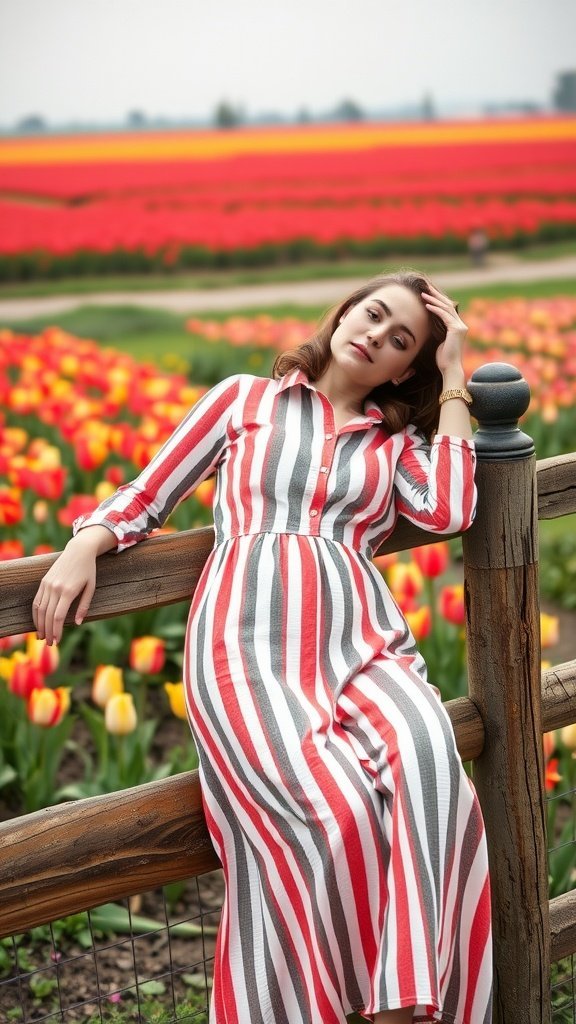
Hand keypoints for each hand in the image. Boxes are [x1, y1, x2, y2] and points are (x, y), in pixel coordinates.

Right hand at [32, 526, 114, 644]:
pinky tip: (38, 622)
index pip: (58, 616)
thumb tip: (77, 623)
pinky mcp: (43, 581)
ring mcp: (47, 584)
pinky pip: (37, 600)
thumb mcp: (91, 587)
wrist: (78, 550)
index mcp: (68, 591)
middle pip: (48, 615)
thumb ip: (84, 606)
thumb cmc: (88, 570)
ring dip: (39, 625)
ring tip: (41, 636)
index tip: (57, 641)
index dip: (56, 630)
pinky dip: (35, 613)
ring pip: (39, 609)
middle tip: (49, 643)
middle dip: (47, 631)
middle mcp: (55, 588)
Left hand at [421, 284, 467, 377]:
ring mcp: (460, 326)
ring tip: (423, 293)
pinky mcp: (456, 330)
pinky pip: (444, 316)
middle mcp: (461, 325)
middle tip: (426, 286)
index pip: (447, 309)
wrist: (449, 369)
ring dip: (434, 300)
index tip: (428, 293)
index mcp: (457, 327)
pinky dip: (435, 309)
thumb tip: (428, 325)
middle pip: (447, 305)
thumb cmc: (443, 359)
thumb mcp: (439, 342)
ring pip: (446, 308)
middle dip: (436, 295)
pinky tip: (426, 305)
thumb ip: (437, 332)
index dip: (438, 300)